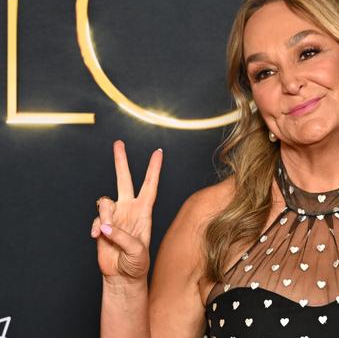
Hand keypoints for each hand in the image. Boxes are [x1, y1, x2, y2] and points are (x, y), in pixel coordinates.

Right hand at [90, 140, 162, 282]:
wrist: (122, 277)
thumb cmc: (137, 265)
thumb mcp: (137, 252)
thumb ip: (122, 237)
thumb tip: (106, 226)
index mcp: (144, 212)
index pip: (150, 186)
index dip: (154, 169)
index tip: (158, 152)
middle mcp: (130, 210)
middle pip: (124, 180)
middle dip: (121, 161)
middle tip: (118, 143)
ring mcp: (115, 216)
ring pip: (105, 202)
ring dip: (104, 216)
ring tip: (107, 233)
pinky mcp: (103, 224)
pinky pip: (97, 218)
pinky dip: (97, 227)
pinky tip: (98, 237)